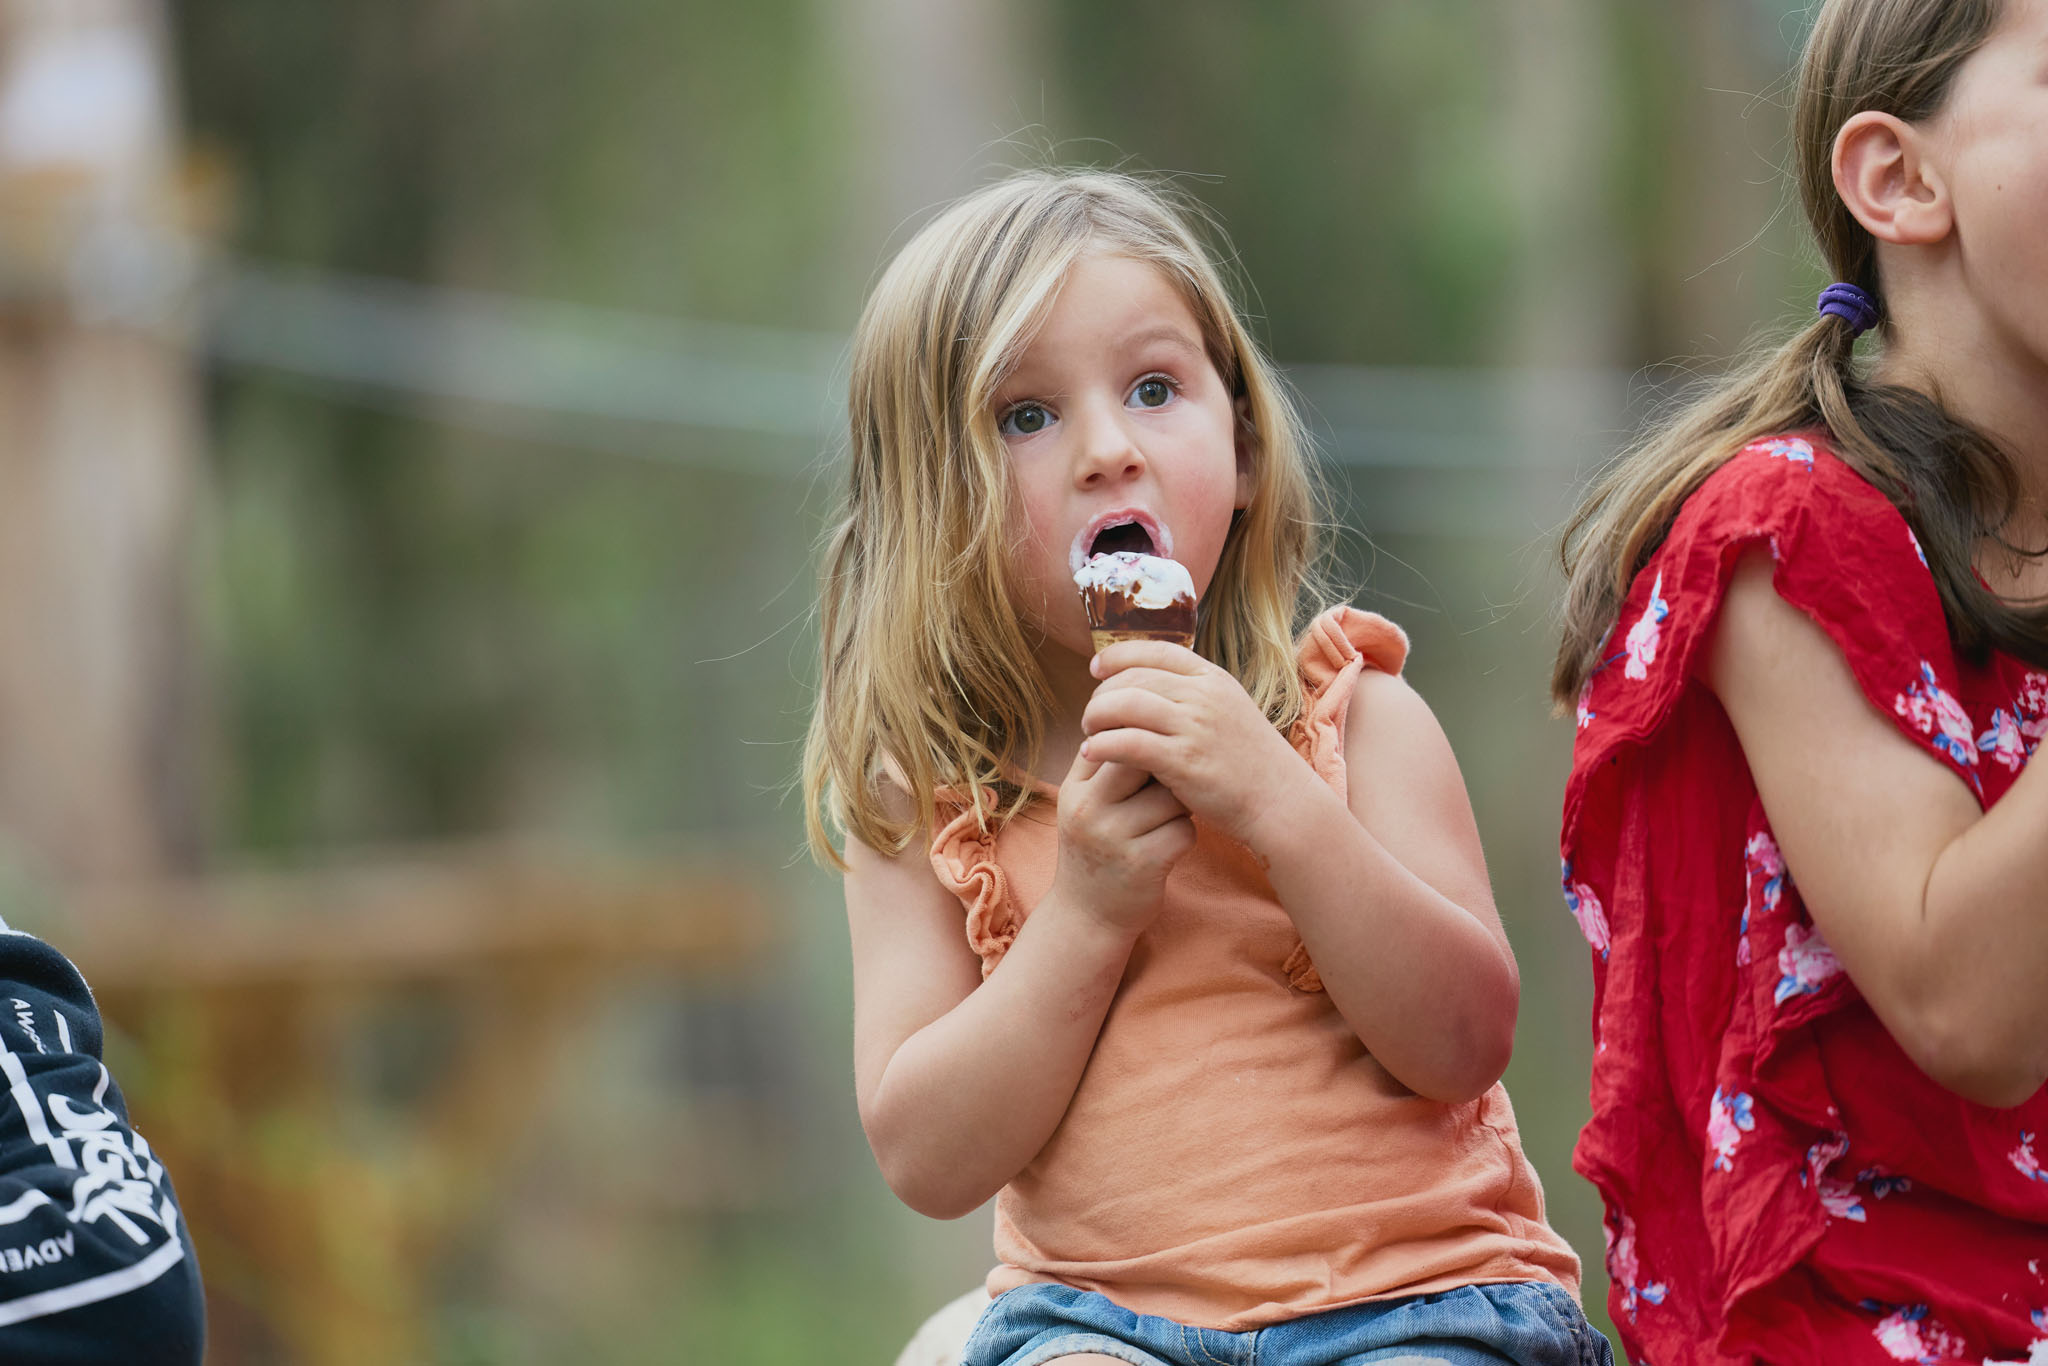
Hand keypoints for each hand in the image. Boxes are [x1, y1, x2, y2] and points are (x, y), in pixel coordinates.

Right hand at [1049, 746, 1195, 937]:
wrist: (1086, 916)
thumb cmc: (1096, 848)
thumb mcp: (1084, 802)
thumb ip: (1104, 763)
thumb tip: (1140, 713)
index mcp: (1075, 788)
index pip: (1116, 738)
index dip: (1146, 739)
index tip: (1160, 750)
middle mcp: (1089, 810)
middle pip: (1145, 760)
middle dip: (1167, 767)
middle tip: (1172, 781)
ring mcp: (1114, 838)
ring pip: (1172, 796)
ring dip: (1181, 805)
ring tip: (1168, 818)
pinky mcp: (1143, 865)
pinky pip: (1184, 830)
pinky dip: (1185, 835)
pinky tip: (1170, 845)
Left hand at [1080, 640, 1309, 848]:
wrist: (1279, 801)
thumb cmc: (1249, 763)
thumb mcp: (1228, 712)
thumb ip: (1194, 696)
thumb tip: (1150, 686)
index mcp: (1213, 678)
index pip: (1155, 650)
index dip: (1119, 656)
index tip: (1097, 669)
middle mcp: (1203, 695)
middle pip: (1133, 678)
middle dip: (1102, 694)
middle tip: (1090, 714)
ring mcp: (1194, 726)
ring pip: (1125, 705)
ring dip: (1097, 717)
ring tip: (1088, 733)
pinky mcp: (1183, 761)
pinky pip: (1128, 743)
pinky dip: (1102, 745)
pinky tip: (1091, 753)